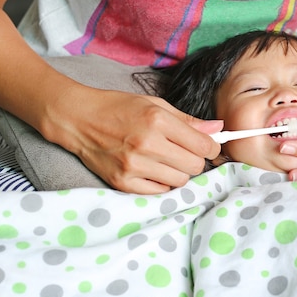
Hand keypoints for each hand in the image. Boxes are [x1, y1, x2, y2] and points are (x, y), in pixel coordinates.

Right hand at [47, 88, 221, 193]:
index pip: (203, 145)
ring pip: (179, 181)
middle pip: (194, 166)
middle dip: (194, 159)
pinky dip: (161, 182)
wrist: (78, 119)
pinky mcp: (122, 182)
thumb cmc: (119, 108)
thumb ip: (188, 121)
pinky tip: (152, 169)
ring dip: (178, 172)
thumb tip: (218, 129)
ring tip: (165, 159)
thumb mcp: (155, 105)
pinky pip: (158, 191)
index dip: (210, 147)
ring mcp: (133, 166)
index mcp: (157, 121)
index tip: (206, 145)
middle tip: (182, 152)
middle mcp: (147, 144)